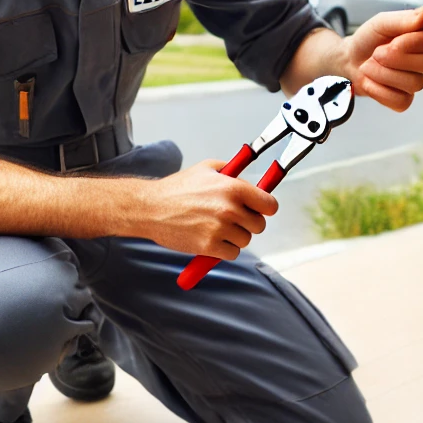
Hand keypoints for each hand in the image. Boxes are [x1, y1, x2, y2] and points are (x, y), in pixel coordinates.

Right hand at [142, 160, 277, 259]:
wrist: (152, 208)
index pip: (270, 205)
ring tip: (216, 227)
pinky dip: (225, 250)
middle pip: (259, 225)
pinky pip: (232, 253)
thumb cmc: (177, 188)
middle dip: (248, 222)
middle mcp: (230, 209)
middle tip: (233, 218)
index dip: (265, 207)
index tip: (260, 209)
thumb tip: (252, 181)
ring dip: (235, 236)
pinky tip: (211, 238)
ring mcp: (220, 229)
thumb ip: (233, 173)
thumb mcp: (207, 169)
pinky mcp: (210, 247)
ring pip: (245, 240)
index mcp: (233, 188)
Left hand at [345, 5, 422, 110]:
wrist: (348, 60)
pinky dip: (380, 91)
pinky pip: (401, 101)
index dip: (408, 43)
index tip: (390, 41)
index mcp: (422, 39)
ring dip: (383, 74)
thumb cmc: (367, 40)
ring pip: (414, 83)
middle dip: (392, 58)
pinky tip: (371, 82)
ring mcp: (415, 81)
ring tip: (370, 67)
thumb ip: (404, 18)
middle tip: (376, 54)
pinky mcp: (404, 99)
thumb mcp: (381, 23)